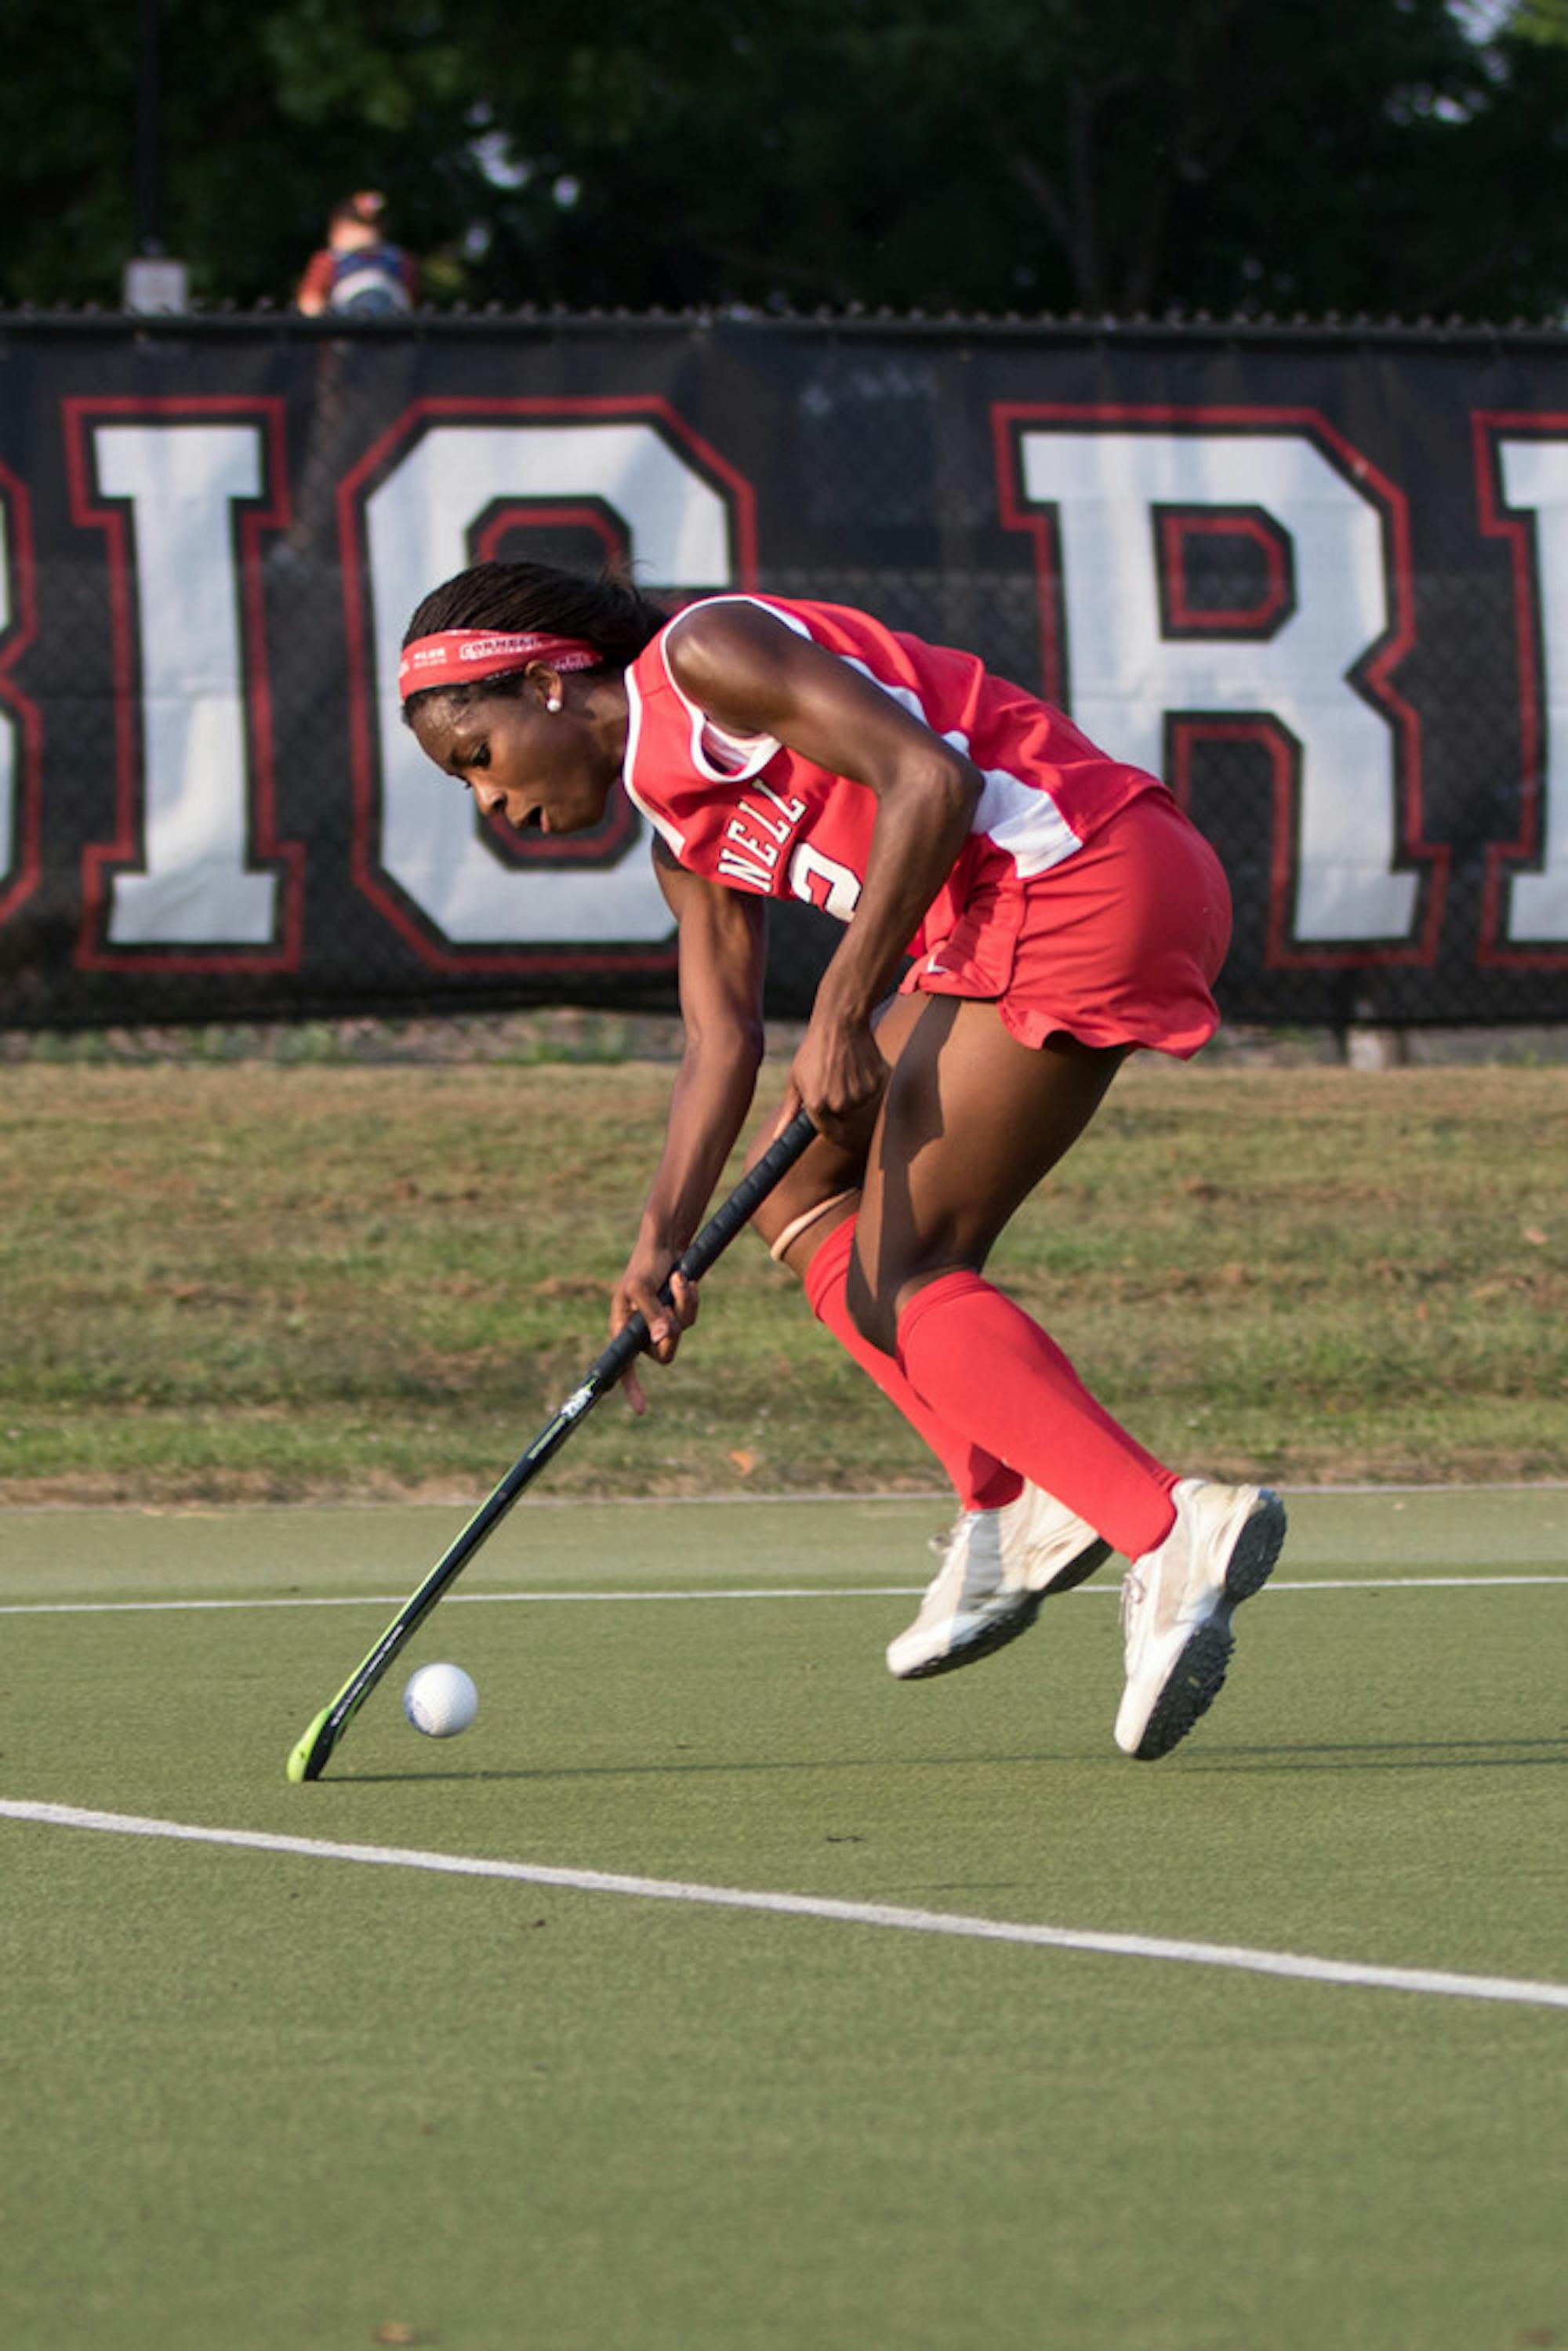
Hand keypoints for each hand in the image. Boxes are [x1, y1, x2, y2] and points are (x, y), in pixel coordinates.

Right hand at [610, 1250, 699, 1415]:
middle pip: (663, 1354)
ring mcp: (662, 1322)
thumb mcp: (641, 1288)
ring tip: (677, 1280)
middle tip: (670, 1309)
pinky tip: (684, 1280)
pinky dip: (690, 1298)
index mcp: (624, 1327)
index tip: (642, 1409)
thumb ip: (651, 1314)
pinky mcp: (678, 1312)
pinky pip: (690, 1316)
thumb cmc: (643, 1264)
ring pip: (681, 1331)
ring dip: (683, 1305)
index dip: (631, 1387)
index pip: (624, 1365)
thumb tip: (663, 1338)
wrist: (664, 1244)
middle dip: (672, 1332)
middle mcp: (642, 1330)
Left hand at [785, 1005, 887, 1152]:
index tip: (826, 1109)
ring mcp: (860, 1095)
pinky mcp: (877, 1084)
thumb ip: (789, 1112)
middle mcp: (840, 1104)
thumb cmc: (814, 1050)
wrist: (840, 1023)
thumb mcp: (795, 1079)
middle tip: (833, 1079)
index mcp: (817, 1105)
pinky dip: (865, 1082)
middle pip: (844, 1117)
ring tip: (843, 1070)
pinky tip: (856, 1065)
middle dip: (839, 1104)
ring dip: (853, 1093)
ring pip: (858, 1105)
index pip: (827, 1131)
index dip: (826, 1120)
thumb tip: (777, 1138)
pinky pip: (871, 1093)